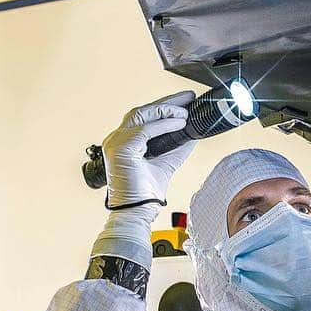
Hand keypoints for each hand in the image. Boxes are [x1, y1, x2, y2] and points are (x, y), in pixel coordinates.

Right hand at [102, 90, 196, 207]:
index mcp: (124, 141)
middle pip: (143, 111)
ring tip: (186, 111)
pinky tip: (180, 123)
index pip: (144, 116)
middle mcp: (116, 139)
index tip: (185, 101)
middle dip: (168, 101)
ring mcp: (116, 143)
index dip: (164, 106)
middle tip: (188, 96)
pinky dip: (165, 124)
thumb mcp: (166, 163)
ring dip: (166, 110)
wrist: (136, 213)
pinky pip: (146, 129)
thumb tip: (193, 131)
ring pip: (143, 115)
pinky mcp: (122, 149)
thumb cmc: (146, 193)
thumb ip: (177, 146)